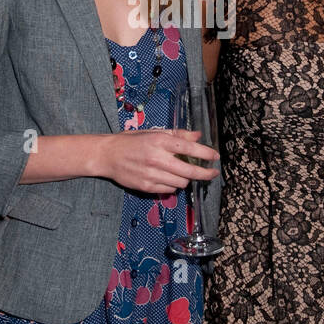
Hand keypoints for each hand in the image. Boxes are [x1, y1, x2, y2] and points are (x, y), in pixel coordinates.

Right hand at [98, 129, 218, 195]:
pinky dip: (173, 185)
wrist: (108, 155)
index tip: (215, 157)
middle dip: (205, 173)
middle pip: (190, 171)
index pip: (189, 148)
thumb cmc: (132, 141)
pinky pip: (169, 190)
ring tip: (183, 173)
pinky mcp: (146, 187)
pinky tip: (169, 178)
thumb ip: (177, 135)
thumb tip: (197, 136)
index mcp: (159, 141)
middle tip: (213, 173)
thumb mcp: (153, 133)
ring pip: (181, 182)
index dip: (206, 153)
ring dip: (187, 178)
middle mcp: (157, 158)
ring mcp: (152, 174)